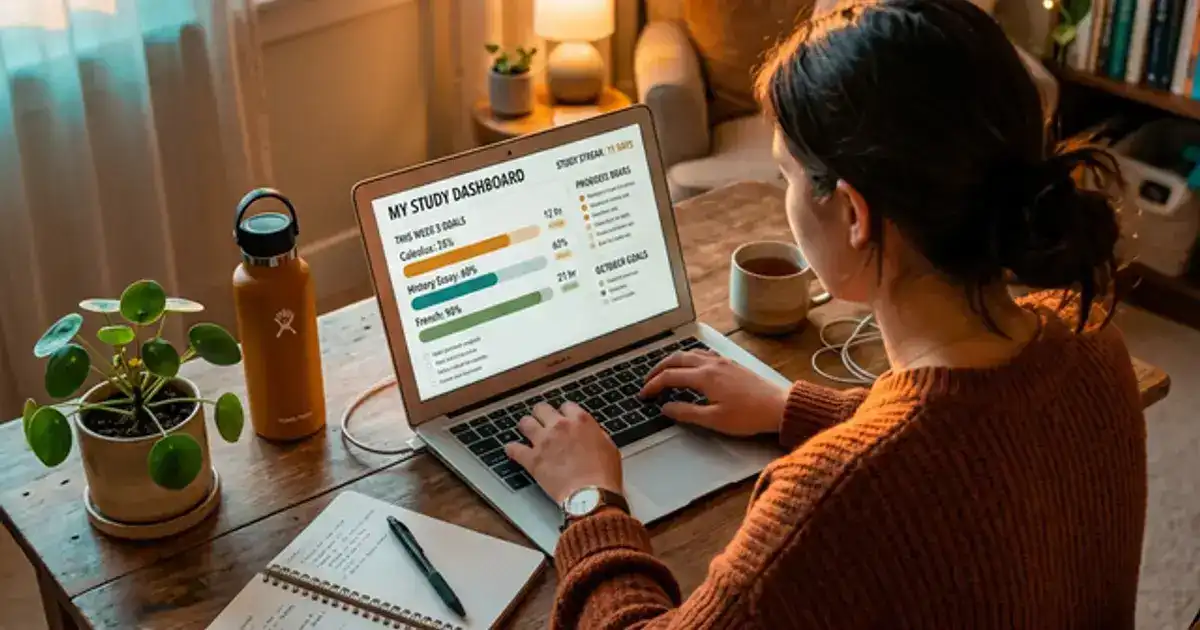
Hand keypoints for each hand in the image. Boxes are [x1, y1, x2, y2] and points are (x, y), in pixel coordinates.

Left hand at [505, 402, 622, 502]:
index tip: (563, 418)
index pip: (566, 405)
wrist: (591, 496)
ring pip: (525, 423)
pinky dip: (512, 450)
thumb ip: (596, 435)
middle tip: (542, 422)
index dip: (564, 413)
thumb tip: (591, 434)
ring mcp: (544, 442)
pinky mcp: (532, 460)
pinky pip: (514, 449)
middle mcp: (560, 426)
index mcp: (581, 421)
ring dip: (526, 427)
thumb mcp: (609, 448)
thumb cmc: (604, 476)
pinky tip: (512, 451)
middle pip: (542, 408)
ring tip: (527, 432)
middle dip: (541, 415)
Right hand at [640, 350, 787, 436]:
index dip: (653, 385)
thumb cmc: (749, 415)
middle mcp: (711, 364)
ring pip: (689, 353)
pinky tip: (691, 364)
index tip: (644, 395)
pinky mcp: (730, 363)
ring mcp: (721, 361)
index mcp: (704, 377)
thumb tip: (666, 408)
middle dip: (658, 369)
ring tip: (664, 371)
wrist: (778, 406)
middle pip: (675, 359)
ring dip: (672, 360)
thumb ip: (687, 413)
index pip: (669, 377)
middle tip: (648, 381)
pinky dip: (689, 356)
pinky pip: (703, 353)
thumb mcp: (714, 420)